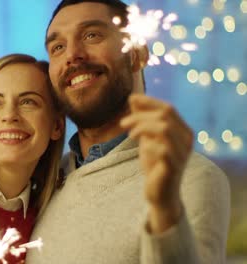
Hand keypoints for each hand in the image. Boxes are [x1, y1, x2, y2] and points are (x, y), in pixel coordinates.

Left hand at [120, 94, 192, 232]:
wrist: (160, 194)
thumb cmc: (154, 164)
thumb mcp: (147, 138)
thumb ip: (143, 119)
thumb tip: (133, 97)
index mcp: (183, 131)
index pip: (168, 108)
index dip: (149, 101)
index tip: (130, 100)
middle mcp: (187, 140)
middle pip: (165, 115)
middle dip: (140, 115)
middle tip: (123, 123)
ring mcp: (182, 153)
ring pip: (164, 128)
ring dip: (142, 127)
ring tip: (130, 135)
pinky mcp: (173, 167)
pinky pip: (162, 149)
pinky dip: (147, 144)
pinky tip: (140, 148)